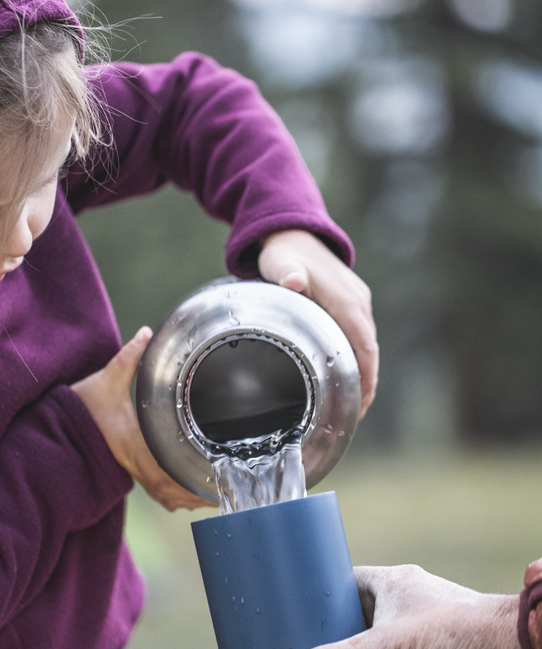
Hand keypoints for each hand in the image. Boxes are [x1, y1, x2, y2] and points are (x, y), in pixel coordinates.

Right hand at [72, 327, 213, 511]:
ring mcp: (137, 475)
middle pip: (178, 492)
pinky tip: (197, 495)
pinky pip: (162, 496)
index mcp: (138, 447)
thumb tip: (146, 333)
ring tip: (221, 494)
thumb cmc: (82, 409)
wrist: (59, 431)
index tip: (219, 474)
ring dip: (194, 498)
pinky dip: (180, 499)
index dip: (195, 478)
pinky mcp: (136, 476)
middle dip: (203, 491)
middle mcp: (140, 467)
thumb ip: (128, 358)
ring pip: (171, 498)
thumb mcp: (106, 381)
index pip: (172, 470)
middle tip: (231, 485)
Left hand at [257, 230, 377, 416]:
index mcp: (345, 300)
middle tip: (353, 416)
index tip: (362, 403)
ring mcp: (356, 302)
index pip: (364, 345)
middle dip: (367, 384)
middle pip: (369, 351)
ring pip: (365, 346)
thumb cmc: (283, 252)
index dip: (367, 376)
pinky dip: (356, 359)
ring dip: (363, 374)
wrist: (292, 231)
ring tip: (350, 405)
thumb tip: (294, 280)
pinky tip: (344, 376)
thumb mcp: (279, 262)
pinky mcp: (350, 304)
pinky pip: (358, 337)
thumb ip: (286, 272)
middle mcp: (357, 303)